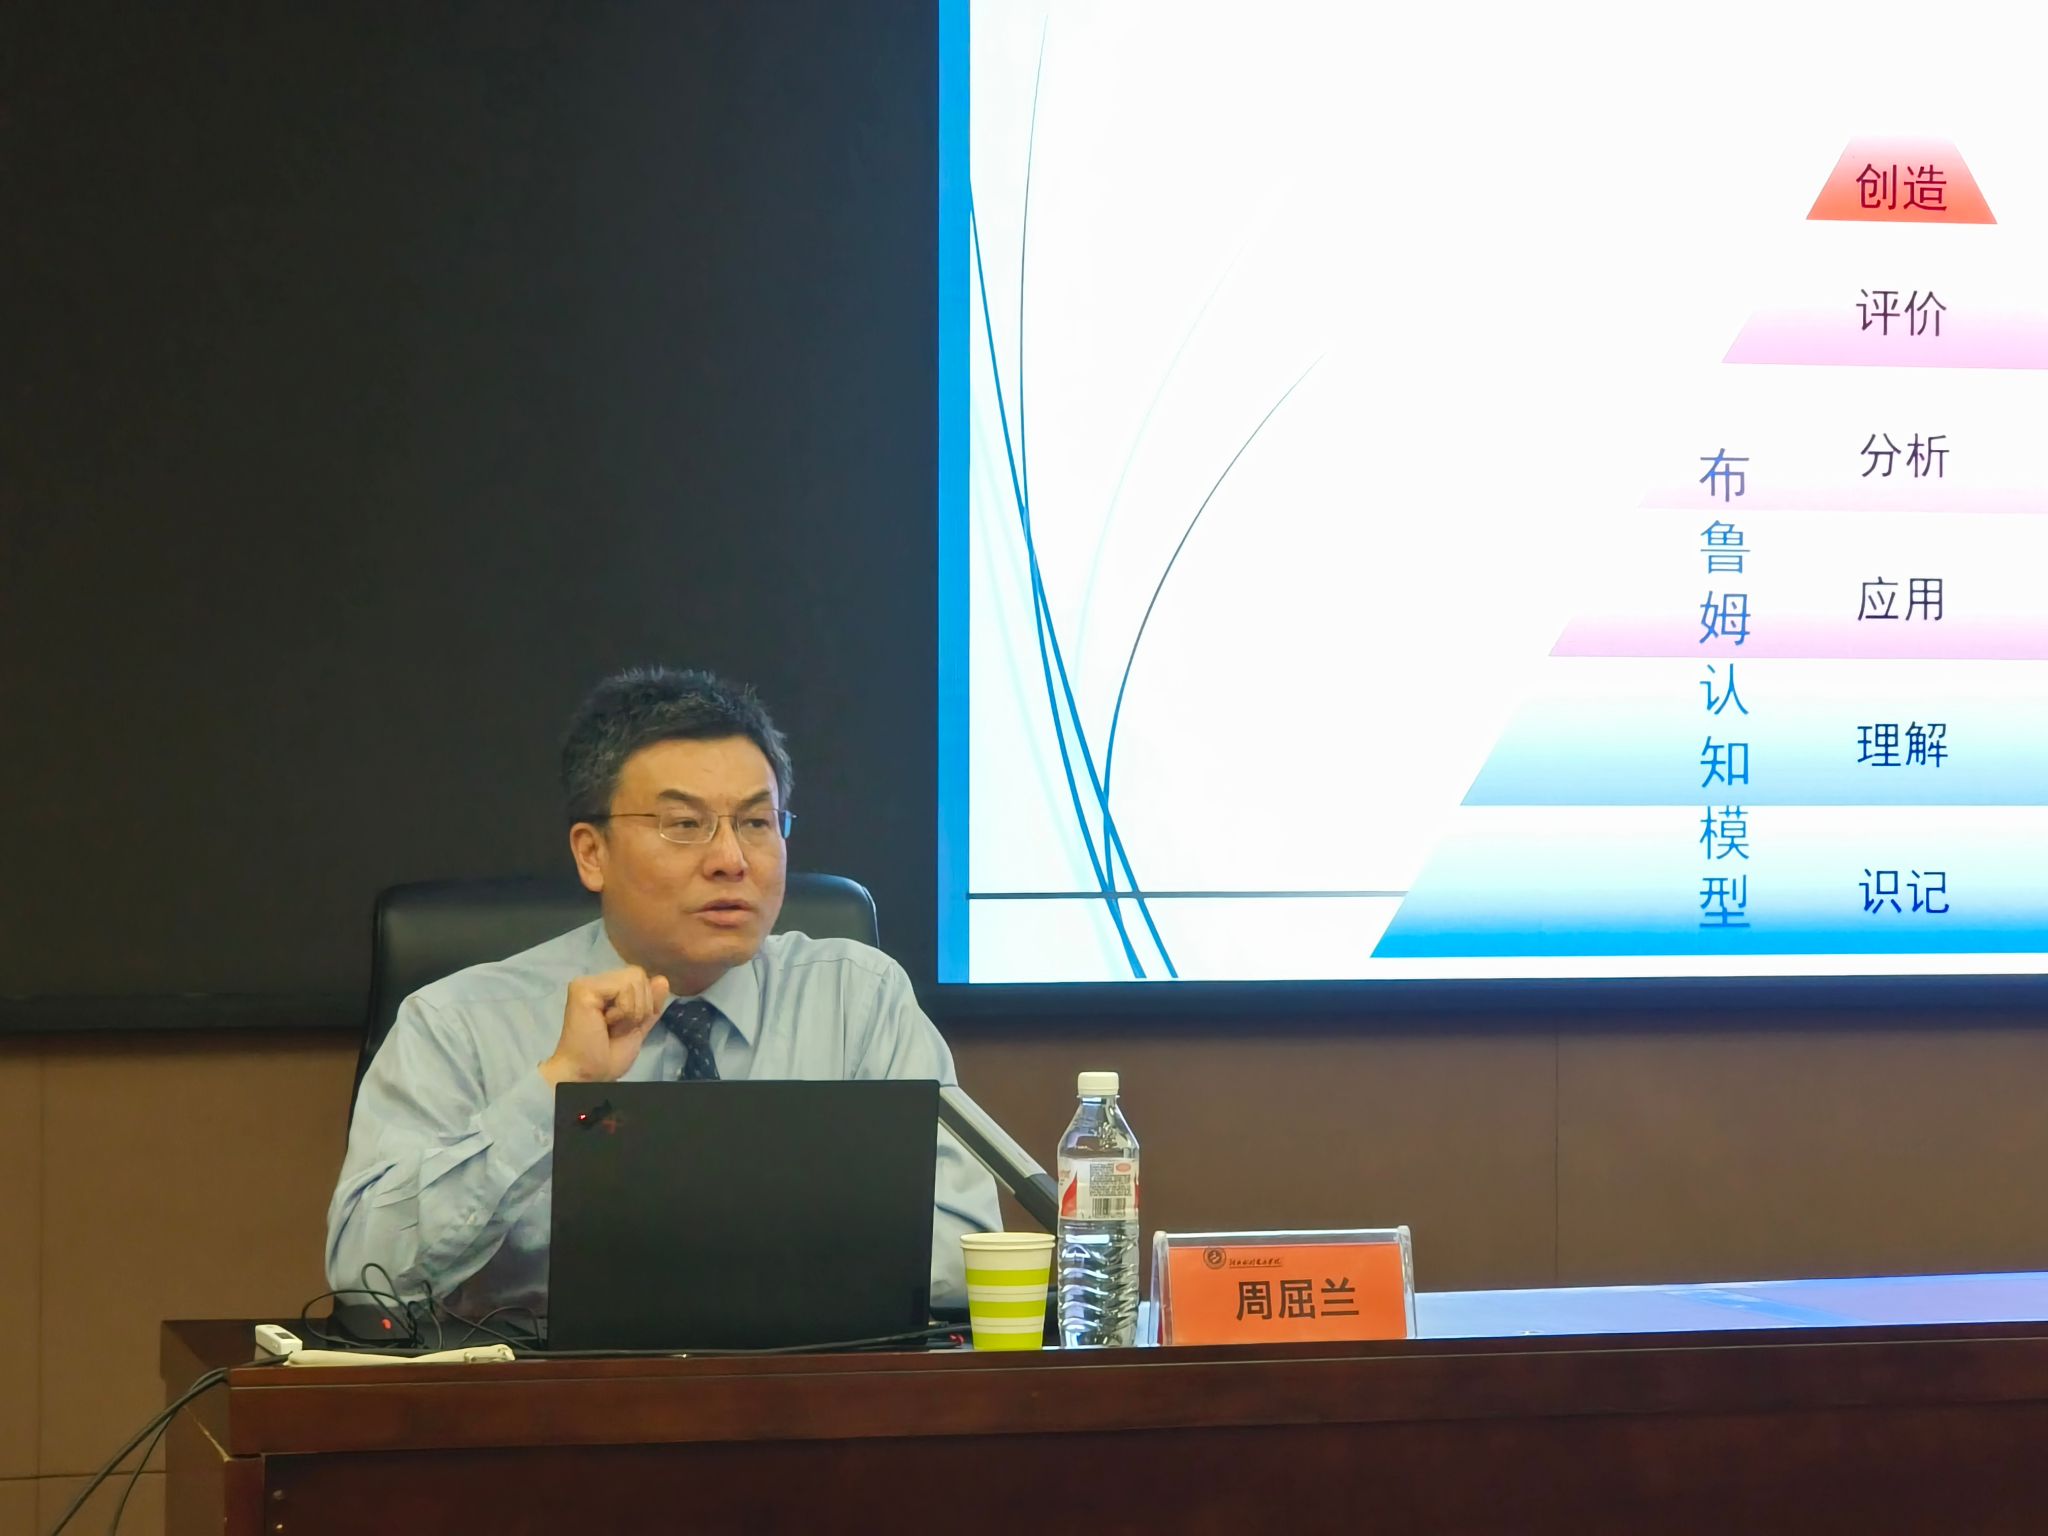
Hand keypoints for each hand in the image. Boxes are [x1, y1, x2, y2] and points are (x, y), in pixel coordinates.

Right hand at [540, 966, 670, 1086]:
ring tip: (609, 1026)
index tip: (625, 1026)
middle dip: (639, 1007)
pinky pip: (624, 987)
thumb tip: (662, 980)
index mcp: (606, 989)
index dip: (645, 1003)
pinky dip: (623, 1010)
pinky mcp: (583, 988)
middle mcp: (595, 981)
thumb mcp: (639, 1027)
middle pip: (639, 975)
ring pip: (635, 979)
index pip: (641, 978)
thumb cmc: (608, 1055)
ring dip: (631, 1011)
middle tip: (616, 1027)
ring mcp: (587, 983)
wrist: (590, 1073)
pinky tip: (604, 1022)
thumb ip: (651, 1004)